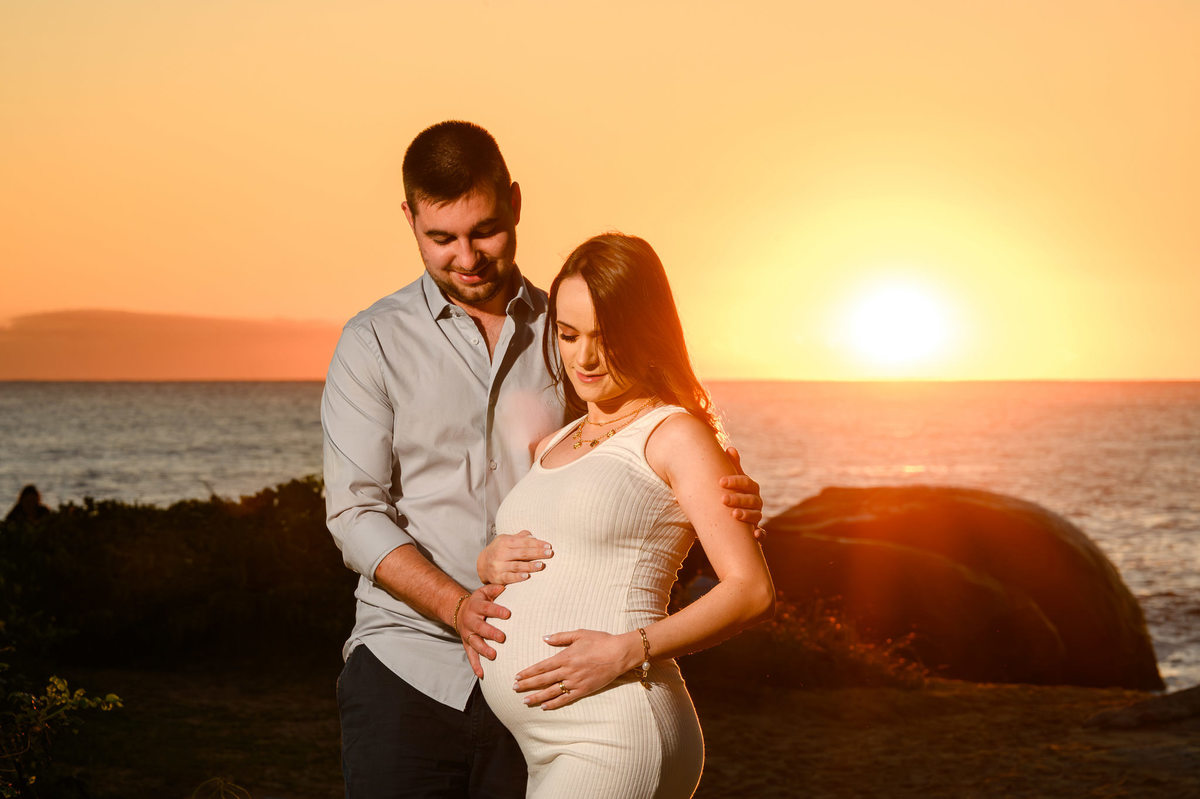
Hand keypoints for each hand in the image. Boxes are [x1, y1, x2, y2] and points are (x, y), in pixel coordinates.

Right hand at [459, 583, 509, 677]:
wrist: (460, 612)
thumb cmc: (479, 602)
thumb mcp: (484, 592)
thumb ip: (495, 589)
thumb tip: (505, 587)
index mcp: (477, 606)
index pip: (487, 608)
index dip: (497, 611)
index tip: (508, 614)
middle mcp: (471, 621)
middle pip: (480, 627)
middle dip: (491, 633)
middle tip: (502, 637)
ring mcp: (468, 634)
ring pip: (474, 643)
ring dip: (483, 650)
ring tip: (493, 655)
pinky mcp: (467, 645)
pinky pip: (470, 656)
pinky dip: (475, 665)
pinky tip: (482, 674)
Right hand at [477, 530, 553, 583]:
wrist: (482, 564)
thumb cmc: (500, 550)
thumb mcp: (506, 540)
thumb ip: (520, 538)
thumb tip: (532, 536)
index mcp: (505, 542)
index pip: (524, 542)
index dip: (537, 544)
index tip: (549, 546)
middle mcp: (501, 553)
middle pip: (522, 553)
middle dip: (537, 553)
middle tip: (550, 554)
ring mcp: (498, 565)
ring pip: (517, 565)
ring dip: (530, 566)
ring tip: (541, 565)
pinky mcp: (498, 577)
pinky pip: (509, 577)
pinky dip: (518, 577)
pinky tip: (527, 576)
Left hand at [513, 629, 639, 709]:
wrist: (619, 654)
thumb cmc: (600, 641)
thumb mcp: (579, 634)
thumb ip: (560, 637)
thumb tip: (544, 638)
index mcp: (565, 657)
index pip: (542, 666)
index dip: (528, 672)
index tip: (517, 676)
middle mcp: (568, 671)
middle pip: (543, 680)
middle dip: (527, 685)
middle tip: (514, 689)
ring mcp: (575, 682)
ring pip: (552, 692)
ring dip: (537, 697)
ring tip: (525, 701)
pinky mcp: (584, 690)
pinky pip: (566, 699)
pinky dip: (554, 703)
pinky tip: (545, 707)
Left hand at [721, 446, 764, 531]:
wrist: (735, 514)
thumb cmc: (733, 492)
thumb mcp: (733, 480)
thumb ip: (733, 466)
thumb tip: (730, 448)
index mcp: (751, 488)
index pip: (746, 482)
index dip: (734, 481)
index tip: (720, 482)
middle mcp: (757, 501)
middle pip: (750, 499)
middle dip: (737, 498)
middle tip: (723, 499)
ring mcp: (757, 515)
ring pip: (756, 515)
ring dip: (746, 514)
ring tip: (734, 515)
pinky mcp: (756, 529)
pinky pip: (763, 533)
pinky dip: (761, 534)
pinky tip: (755, 535)